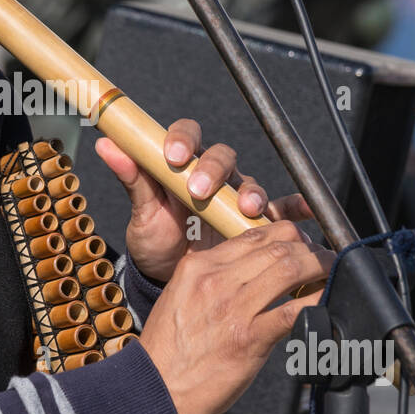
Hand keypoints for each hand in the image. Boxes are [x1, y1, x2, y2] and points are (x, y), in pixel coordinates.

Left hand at [94, 118, 315, 283]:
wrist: (170, 277)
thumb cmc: (155, 239)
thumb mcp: (141, 213)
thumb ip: (131, 178)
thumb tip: (106, 144)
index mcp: (182, 165)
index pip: (187, 136)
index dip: (182, 139)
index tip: (172, 155)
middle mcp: (213, 175)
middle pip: (222, 157)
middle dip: (215, 170)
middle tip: (202, 189)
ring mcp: (236, 198)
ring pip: (250, 183)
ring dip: (252, 192)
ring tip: (248, 209)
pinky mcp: (254, 222)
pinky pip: (281, 210)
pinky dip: (297, 208)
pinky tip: (308, 212)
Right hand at [137, 221, 334, 413]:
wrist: (155, 389)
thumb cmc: (168, 349)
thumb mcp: (180, 296)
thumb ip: (210, 278)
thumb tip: (247, 270)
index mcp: (198, 266)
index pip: (252, 235)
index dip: (286, 234)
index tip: (300, 243)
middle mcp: (216, 280)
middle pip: (276, 246)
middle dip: (309, 248)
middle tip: (324, 257)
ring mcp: (234, 308)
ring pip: (289, 269)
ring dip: (319, 267)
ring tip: (331, 272)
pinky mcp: (249, 339)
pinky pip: (293, 311)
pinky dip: (316, 303)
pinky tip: (324, 303)